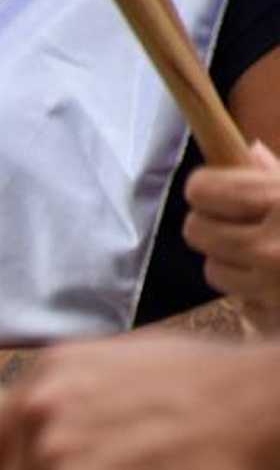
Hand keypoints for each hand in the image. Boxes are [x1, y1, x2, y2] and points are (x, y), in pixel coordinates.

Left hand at [184, 141, 279, 332]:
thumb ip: (278, 176)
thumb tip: (246, 152)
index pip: (203, 190)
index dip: (206, 187)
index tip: (213, 188)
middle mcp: (272, 246)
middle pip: (196, 230)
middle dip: (211, 222)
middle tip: (234, 220)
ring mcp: (272, 287)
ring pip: (213, 269)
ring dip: (231, 260)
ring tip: (269, 253)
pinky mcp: (277, 318)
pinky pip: (242, 302)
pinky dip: (255, 293)